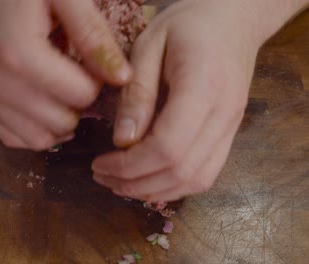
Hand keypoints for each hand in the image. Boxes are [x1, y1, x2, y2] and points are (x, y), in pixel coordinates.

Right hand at [0, 0, 131, 149]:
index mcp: (19, 54)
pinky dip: (35, 131)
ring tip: (63, 92)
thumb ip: (94, 35)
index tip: (89, 61)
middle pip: (62, 121)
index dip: (96, 81)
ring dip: (60, 122)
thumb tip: (123, 78)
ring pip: (38, 139)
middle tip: (77, 75)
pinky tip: (45, 108)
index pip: (80, 95)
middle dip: (79, 103)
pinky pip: (13, 138)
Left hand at [91, 0, 298, 201]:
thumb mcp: (150, 46)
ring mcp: (232, 126)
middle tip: (103, 178)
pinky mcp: (230, 132)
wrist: (234, 19)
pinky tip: (148, 179)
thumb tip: (121, 141)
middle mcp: (224, 114)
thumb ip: (137, 94)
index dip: (130, 165)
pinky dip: (174, 185)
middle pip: (181, 171)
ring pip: (197, 180)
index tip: (100, 164)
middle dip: (136, 183)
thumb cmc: (188, 24)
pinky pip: (206, 173)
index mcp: (203, 86)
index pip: (167, 146)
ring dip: (155, 190)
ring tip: (119, 184)